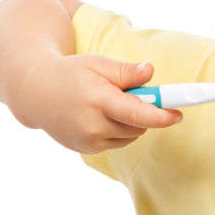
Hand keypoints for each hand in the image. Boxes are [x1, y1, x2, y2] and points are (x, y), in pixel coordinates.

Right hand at [12, 55, 182, 153]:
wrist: (36, 93)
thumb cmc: (70, 74)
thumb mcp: (97, 64)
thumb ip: (126, 72)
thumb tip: (150, 73)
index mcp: (97, 100)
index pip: (136, 113)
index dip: (161, 115)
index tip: (178, 114)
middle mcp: (92, 125)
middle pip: (138, 125)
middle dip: (145, 111)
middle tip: (134, 93)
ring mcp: (88, 141)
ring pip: (130, 135)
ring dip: (132, 121)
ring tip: (112, 102)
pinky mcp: (87, 150)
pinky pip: (117, 142)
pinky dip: (118, 130)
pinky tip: (101, 115)